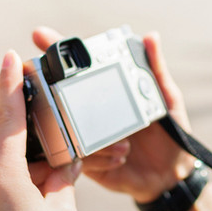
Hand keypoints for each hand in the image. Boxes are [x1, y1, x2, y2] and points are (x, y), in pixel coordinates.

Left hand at [0, 50, 81, 210]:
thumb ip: (63, 177)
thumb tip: (66, 159)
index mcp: (0, 180)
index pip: (6, 119)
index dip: (11, 84)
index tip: (11, 55)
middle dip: (6, 103)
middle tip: (23, 80)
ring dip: (9, 135)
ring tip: (39, 129)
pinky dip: (8, 162)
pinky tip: (33, 168)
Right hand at [31, 26, 198, 203]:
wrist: (172, 175)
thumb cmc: (171, 133)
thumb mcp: (167, 99)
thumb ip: (156, 69)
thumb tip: (151, 36)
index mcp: (107, 92)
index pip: (78, 67)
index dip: (55, 49)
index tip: (39, 35)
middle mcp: (91, 112)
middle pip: (59, 96)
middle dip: (54, 94)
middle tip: (66, 98)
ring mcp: (86, 137)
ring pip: (66, 131)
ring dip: (94, 136)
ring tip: (126, 143)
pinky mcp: (88, 163)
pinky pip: (80, 159)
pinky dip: (100, 157)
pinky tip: (122, 155)